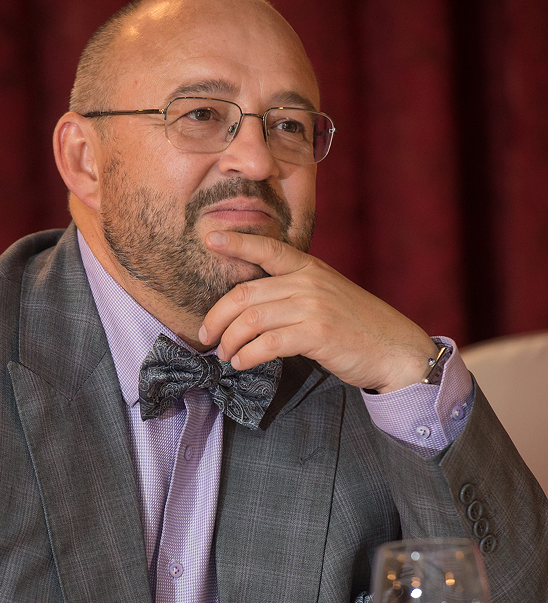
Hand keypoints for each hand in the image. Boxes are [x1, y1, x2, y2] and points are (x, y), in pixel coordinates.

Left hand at [199, 231, 436, 392]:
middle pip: (246, 293)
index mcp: (310, 268)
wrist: (395, 349)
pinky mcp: (316, 333)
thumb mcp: (328, 296)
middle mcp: (309, 282)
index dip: (237, 242)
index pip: (268, 249)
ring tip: (225, 354)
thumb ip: (296, 292)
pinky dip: (247, 356)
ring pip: (252, 319)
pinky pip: (268, 343)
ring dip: (230, 340)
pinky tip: (242, 364)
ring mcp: (313, 306)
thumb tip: (254, 307)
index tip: (210, 239)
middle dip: (217, 316)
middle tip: (207, 334)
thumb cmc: (358, 327)